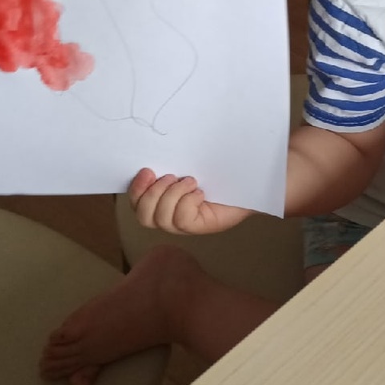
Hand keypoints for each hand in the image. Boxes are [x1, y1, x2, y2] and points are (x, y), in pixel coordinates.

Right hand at [128, 167, 252, 234]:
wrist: (247, 180)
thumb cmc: (218, 171)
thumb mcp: (190, 164)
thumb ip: (171, 163)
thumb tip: (151, 157)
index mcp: (162, 201)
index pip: (137, 204)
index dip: (136, 190)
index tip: (147, 170)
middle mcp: (169, 217)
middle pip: (144, 216)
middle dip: (153, 194)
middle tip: (171, 176)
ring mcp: (184, 226)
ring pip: (162, 218)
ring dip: (173, 195)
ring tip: (191, 181)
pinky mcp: (200, 227)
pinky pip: (182, 219)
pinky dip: (188, 202)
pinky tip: (200, 193)